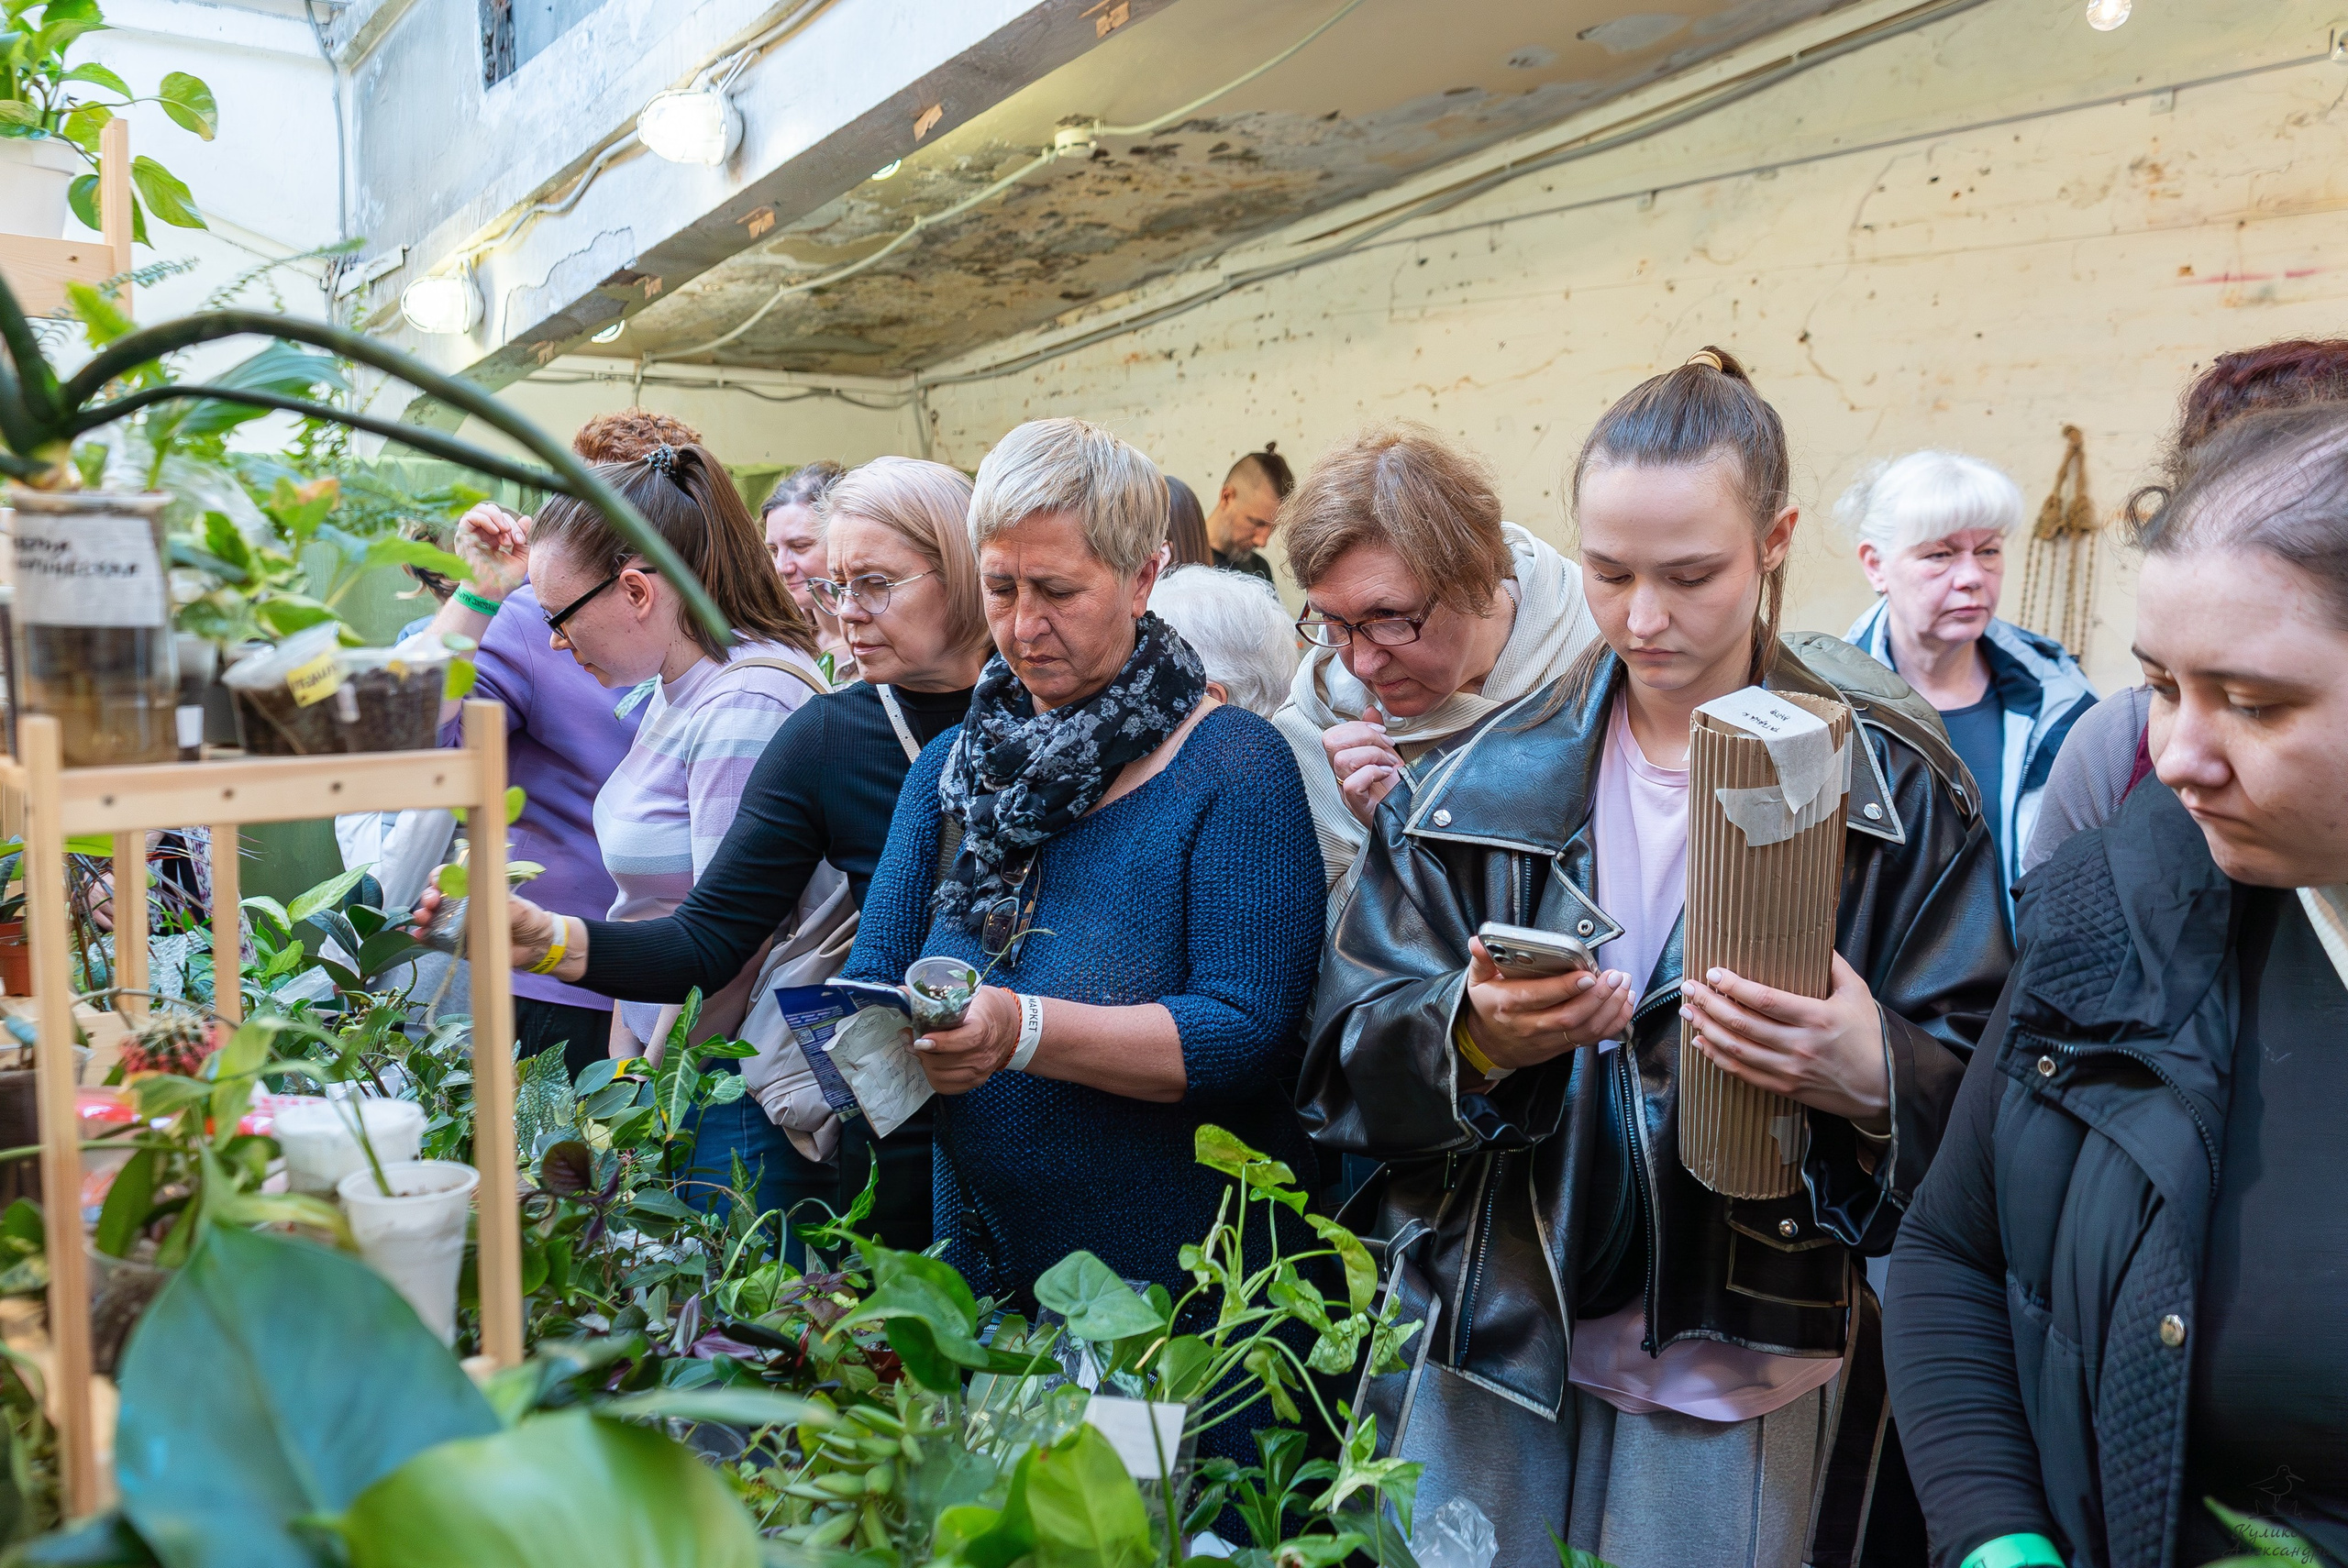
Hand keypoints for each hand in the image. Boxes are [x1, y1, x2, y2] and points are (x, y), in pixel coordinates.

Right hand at [411, 883, 559, 971]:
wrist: (536, 946)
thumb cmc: (527, 918)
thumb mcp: (516, 906)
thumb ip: (497, 904)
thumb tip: (480, 902)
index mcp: (476, 889)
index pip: (451, 877)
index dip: (440, 877)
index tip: (438, 881)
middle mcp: (463, 905)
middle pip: (437, 896)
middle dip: (429, 896)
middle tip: (431, 903)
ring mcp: (458, 925)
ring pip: (432, 917)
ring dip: (423, 916)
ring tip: (423, 919)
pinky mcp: (458, 944)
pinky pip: (436, 940)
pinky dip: (425, 937)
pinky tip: (419, 936)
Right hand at [453, 501, 530, 601]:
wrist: (491, 593)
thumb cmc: (505, 579)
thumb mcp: (522, 557)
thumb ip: (524, 538)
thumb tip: (527, 518)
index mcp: (495, 538)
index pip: (505, 520)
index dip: (516, 526)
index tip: (521, 541)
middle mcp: (482, 534)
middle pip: (494, 512)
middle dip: (507, 522)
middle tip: (513, 539)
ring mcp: (472, 535)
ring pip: (481, 509)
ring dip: (496, 517)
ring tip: (504, 531)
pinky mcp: (462, 537)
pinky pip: (469, 517)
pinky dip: (484, 519)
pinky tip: (495, 530)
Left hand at [911, 984, 1019, 1094]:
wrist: (1012, 1026)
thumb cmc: (987, 1008)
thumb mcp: (968, 993)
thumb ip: (937, 993)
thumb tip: (902, 991)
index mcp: (984, 1029)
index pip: (964, 1040)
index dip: (941, 1042)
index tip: (921, 1039)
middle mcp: (984, 1054)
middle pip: (945, 1061)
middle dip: (922, 1051)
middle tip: (910, 1037)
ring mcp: (980, 1070)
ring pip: (940, 1075)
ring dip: (925, 1062)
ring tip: (919, 1048)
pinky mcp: (975, 1081)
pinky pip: (946, 1086)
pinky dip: (933, 1074)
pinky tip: (930, 1061)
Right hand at [1324, 703, 1402, 827]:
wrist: (1409, 818)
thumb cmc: (1396, 788)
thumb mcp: (1387, 754)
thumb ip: (1375, 733)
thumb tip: (1370, 710)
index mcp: (1345, 762)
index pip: (1332, 734)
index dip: (1356, 727)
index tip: (1382, 732)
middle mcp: (1340, 776)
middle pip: (1330, 742)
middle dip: (1363, 736)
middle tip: (1386, 745)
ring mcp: (1346, 791)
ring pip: (1341, 760)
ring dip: (1371, 754)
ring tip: (1388, 762)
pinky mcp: (1357, 805)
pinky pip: (1351, 783)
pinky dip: (1372, 773)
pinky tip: (1386, 774)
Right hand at [1461, 939, 1636, 1072]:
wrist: (1488, 1046)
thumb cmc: (1488, 1008)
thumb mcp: (1478, 982)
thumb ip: (1482, 960)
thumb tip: (1478, 941)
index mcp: (1508, 1004)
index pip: (1539, 997)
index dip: (1566, 988)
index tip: (1587, 974)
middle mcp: (1529, 1025)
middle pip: (1569, 1016)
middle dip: (1598, 997)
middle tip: (1615, 976)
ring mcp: (1547, 1039)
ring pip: (1585, 1030)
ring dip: (1610, 1009)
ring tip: (1624, 986)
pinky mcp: (1561, 1047)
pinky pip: (1592, 1039)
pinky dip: (1613, 1023)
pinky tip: (1624, 1004)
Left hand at [1680, 952, 1889, 1128]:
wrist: (1884, 1089)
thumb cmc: (1870, 1037)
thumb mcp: (1858, 994)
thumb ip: (1834, 966)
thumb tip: (1815, 937)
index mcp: (1817, 1018)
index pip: (1765, 1000)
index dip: (1734, 986)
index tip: (1712, 973)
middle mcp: (1800, 1046)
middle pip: (1742, 1023)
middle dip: (1708, 1003)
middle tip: (1687, 987)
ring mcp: (1790, 1070)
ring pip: (1737, 1049)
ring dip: (1706, 1028)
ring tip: (1687, 1010)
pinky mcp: (1785, 1088)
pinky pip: (1743, 1073)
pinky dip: (1717, 1057)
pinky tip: (1701, 1042)